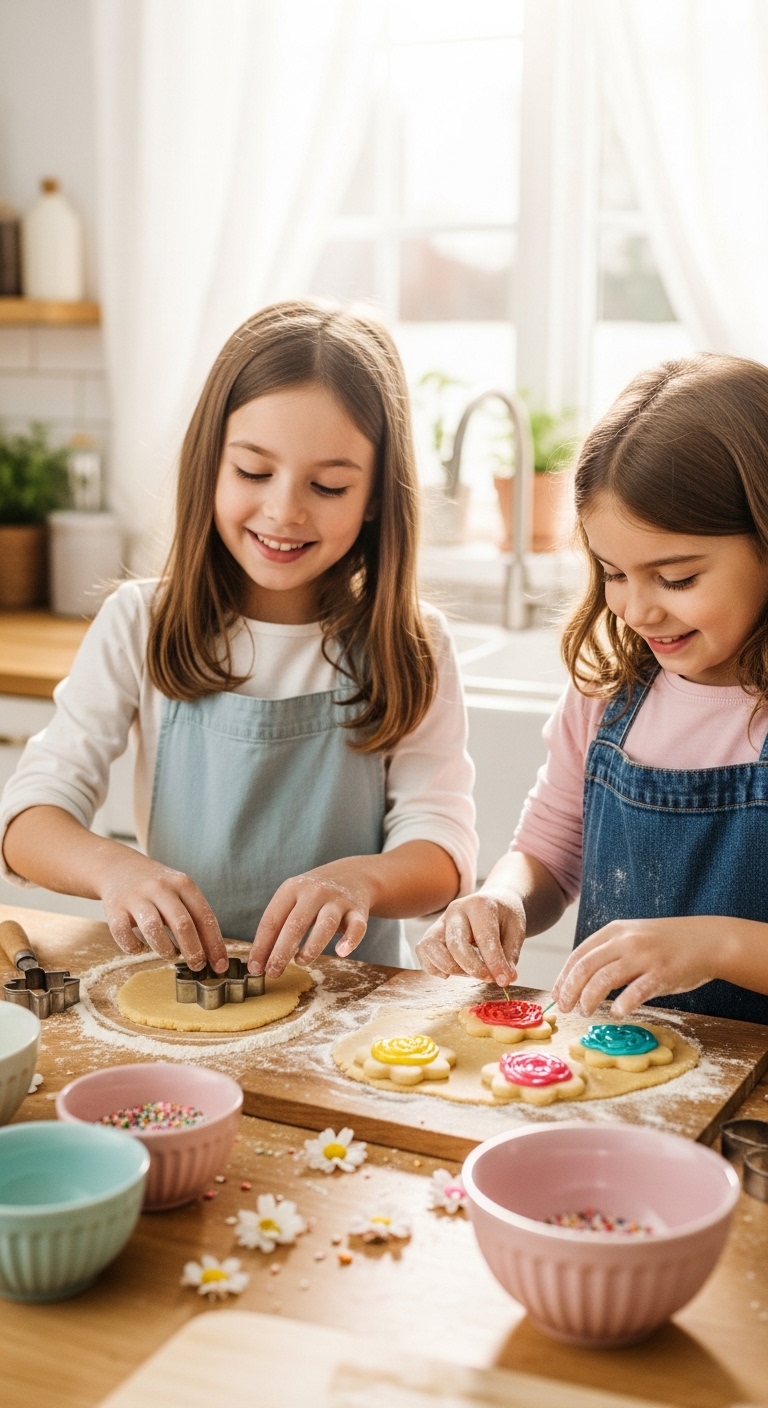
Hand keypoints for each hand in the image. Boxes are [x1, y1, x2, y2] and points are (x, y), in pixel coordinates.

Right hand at [98, 847, 227, 972]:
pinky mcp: (114, 908)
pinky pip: (124, 933)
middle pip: (182, 923)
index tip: (220, 965)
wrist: (117, 866)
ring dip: (165, 949)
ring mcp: (136, 897)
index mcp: (182, 883)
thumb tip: (212, 953)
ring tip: (170, 954)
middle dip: (193, 951)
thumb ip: (194, 915)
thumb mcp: (178, 890)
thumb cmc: (156, 886)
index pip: (204, 916)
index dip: (214, 944)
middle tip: (197, 967)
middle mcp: (161, 888)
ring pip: (153, 928)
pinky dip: (133, 947)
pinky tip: (140, 947)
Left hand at [248, 858, 372, 977]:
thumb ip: (278, 926)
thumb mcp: (292, 900)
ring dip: (311, 947)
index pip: (272, 920)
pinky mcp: (358, 911)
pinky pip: (357, 927)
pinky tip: (341, 952)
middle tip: (273, 972)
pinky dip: (350, 940)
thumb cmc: (313, 896)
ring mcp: (337, 901)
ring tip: (301, 962)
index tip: (254, 968)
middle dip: (281, 951)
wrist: (352, 875)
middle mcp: (314, 892)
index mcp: (291, 889)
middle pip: (296, 924)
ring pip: (325, 924)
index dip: (261, 946)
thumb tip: (259, 961)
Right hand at [416, 890, 525, 985]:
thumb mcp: (516, 932)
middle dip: (473, 968)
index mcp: (480, 904)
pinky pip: (422, 951)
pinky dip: (433, 967)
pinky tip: (451, 973)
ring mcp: (441, 920)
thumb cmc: (505, 917)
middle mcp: (456, 909)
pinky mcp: (432, 932)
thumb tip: (504, 979)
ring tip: (468, 973)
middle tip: (490, 978)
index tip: (505, 980)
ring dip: (449, 967)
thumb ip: (510, 955)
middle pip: (455, 945)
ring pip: (431, 946)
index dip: (495, 963)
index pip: (484, 938)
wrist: (494, 902)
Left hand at [552, 916, 724, 1017]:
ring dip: (589, 999)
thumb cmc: (666, 943)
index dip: (563, 977)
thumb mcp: (633, 937)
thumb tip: (580, 979)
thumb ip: (609, 953)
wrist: (707, 940)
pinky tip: (616, 1013)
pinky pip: (635, 991)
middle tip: (565, 1008)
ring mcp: (644, 956)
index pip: (578, 955)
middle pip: (585, 967)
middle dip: (570, 990)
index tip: (556, 995)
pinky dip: (621, 1004)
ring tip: (585, 1012)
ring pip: (603, 979)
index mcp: (614, 931)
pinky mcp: (662, 973)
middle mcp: (625, 941)